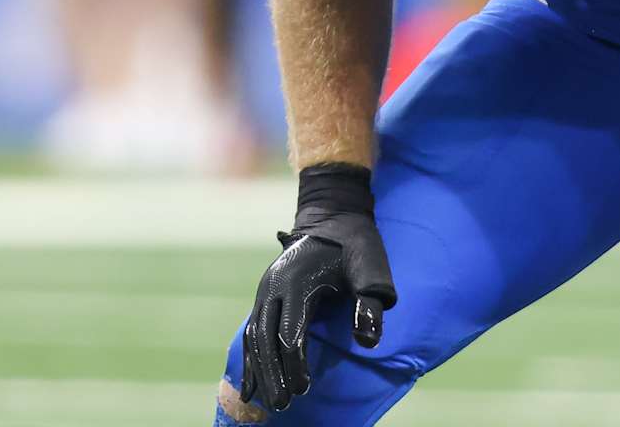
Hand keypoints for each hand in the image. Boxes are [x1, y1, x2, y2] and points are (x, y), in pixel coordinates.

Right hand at [240, 163, 396, 412]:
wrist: (334, 214)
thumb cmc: (355, 245)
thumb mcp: (370, 269)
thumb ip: (370, 303)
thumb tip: (368, 342)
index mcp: (296, 283)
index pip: (289, 334)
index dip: (295, 365)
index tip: (304, 390)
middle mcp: (273, 287)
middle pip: (264, 340)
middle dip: (273, 375)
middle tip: (283, 406)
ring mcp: (265, 290)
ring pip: (254, 337)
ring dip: (259, 371)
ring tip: (269, 402)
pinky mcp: (265, 295)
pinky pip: (252, 331)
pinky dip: (249, 359)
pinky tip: (251, 385)